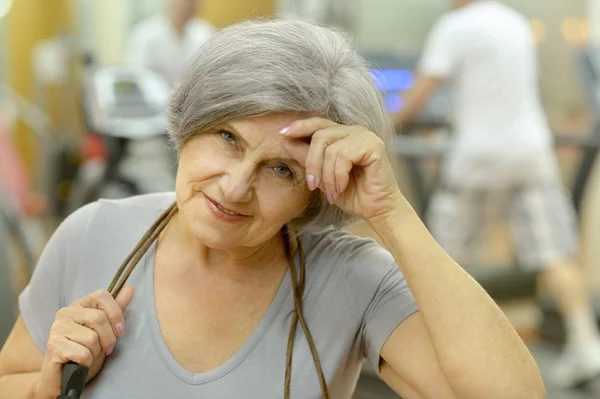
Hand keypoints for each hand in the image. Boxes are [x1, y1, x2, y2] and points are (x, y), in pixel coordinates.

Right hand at [36, 287, 133, 397]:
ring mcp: (57, 329)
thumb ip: (115, 309)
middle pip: (99, 318)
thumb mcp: (104, 329)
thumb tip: (129, 288)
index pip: (102, 296)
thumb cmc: (85, 351)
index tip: (120, 331)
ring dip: (96, 352)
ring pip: (92, 338)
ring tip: (88, 355)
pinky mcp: (53, 347)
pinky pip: (83, 353)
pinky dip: (87, 362)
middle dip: (108, 338)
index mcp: (79, 305)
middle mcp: (65, 313)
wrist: (63, 378)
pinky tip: (80, 363)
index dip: (116, 314)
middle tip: (104, 349)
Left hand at [282, 117, 402, 221]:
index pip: (318, 123)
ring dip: (327, 176)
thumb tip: (287, 141)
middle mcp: (353, 131)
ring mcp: (365, 136)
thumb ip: (308, 159)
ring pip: (330, 149)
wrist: (375, 209)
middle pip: (320, 136)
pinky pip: (344, 156)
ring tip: (331, 192)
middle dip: (311, 163)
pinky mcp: (374, 145)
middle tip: (311, 185)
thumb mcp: (322, 177)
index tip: (283, 134)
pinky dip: (338, 176)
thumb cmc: (351, 193)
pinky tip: (342, 187)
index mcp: (342, 134)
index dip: (300, 126)